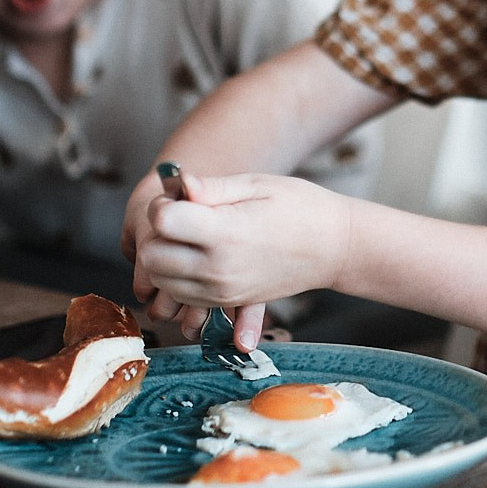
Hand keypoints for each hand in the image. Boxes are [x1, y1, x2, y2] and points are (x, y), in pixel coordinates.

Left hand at [130, 171, 351, 342]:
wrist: (334, 248)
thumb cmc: (299, 207)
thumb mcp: (257, 185)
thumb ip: (212, 188)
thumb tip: (177, 184)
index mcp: (226, 233)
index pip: (162, 222)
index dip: (164, 203)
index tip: (181, 195)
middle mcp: (218, 269)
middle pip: (152, 256)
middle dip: (156, 233)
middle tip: (180, 215)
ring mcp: (221, 292)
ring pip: (160, 281)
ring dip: (163, 256)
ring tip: (189, 236)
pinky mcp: (225, 303)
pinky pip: (179, 296)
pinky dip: (177, 277)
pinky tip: (198, 255)